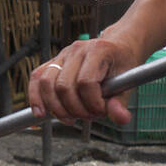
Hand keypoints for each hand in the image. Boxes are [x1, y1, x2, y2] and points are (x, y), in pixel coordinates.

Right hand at [28, 35, 142, 125]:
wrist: (117, 47)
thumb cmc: (121, 65)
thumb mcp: (128, 83)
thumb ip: (121, 103)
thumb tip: (119, 119)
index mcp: (99, 50)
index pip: (86, 82)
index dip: (92, 103)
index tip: (100, 111)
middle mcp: (77, 50)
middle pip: (64, 86)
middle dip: (74, 109)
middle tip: (87, 117)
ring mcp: (62, 55)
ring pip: (47, 84)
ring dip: (56, 108)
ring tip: (70, 118)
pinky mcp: (52, 62)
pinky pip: (36, 79)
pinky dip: (36, 98)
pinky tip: (41, 113)